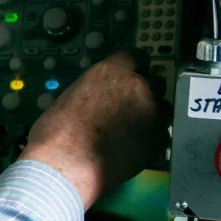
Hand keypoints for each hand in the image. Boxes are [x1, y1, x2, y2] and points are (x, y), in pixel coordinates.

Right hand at [20, 50, 167, 207]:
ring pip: (163, 108)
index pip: (136, 56)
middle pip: (155, 80)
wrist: (67, 164)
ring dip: (152, 115)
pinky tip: (134, 149)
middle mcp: (139, 86)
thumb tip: (97, 101)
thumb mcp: (70, 98)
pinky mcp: (158, 139)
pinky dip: (151, 140)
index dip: (133, 68)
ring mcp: (153, 113)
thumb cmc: (57, 132)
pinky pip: (161, 135)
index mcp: (113, 71)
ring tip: (133, 131)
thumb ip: (93, 92)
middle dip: (145, 92)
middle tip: (129, 107)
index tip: (130, 77)